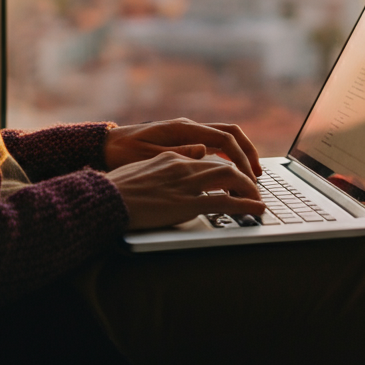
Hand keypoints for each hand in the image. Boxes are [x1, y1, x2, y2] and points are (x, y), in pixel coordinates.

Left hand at [104, 118, 260, 179]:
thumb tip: (205, 151)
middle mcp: (189, 127)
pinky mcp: (184, 140)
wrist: (106, 146)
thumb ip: (177, 154)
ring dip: (240, 154)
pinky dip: (227, 156)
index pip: (225, 140)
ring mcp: (187, 132)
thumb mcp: (148, 155)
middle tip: (258, 177)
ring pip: (224, 138)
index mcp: (183, 129)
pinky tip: (229, 173)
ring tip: (249, 177)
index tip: (250, 179)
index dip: (242, 159)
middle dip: (249, 154)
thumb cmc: (124, 152)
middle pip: (231, 134)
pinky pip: (214, 145)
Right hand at [105, 152, 264, 229]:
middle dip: (243, 175)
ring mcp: (186, 183)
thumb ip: (168, 162)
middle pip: (224, 164)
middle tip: (252, 188)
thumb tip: (192, 156)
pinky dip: (246, 204)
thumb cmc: (119, 187)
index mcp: (172, 157)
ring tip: (258, 199)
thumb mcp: (143, 168)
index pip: (208, 157)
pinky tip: (257, 209)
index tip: (233, 178)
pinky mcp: (188, 203)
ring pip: (230, 178)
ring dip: (248, 188)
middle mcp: (183, 165)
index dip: (225, 167)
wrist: (106, 198)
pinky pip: (225, 202)